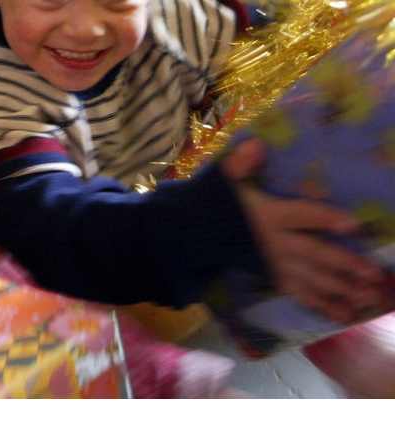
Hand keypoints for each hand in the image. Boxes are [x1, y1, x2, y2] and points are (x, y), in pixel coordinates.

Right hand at [221, 140, 391, 322]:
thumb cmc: (217, 206)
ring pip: (311, 279)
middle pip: (313, 254)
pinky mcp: (274, 279)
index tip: (354, 224)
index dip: (325, 219)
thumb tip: (255, 145)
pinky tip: (346, 314)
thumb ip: (240, 165)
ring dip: (340, 289)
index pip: (300, 216)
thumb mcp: (224, 181)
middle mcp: (274, 244)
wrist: (196, 236)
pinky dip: (323, 306)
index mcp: (267, 216)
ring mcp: (275, 265)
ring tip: (368, 296)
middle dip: (343, 264)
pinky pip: (301, 295)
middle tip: (372, 273)